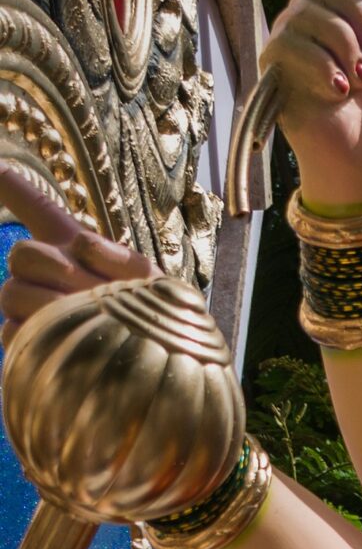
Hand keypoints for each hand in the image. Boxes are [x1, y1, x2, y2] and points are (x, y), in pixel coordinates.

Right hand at [0, 163, 151, 345]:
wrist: (159, 366)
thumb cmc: (156, 319)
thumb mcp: (147, 281)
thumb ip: (116, 256)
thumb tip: (78, 244)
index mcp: (75, 246)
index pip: (34, 205)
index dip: (8, 183)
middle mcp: (50, 273)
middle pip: (22, 254)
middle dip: (53, 270)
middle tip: (89, 292)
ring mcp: (35, 308)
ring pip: (13, 293)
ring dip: (48, 306)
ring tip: (84, 322)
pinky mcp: (29, 344)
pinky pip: (11, 332)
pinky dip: (36, 337)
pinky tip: (64, 343)